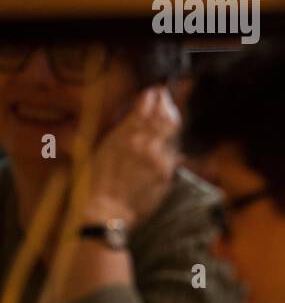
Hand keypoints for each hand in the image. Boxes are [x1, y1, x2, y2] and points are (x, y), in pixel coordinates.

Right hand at [82, 86, 180, 227]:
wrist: (105, 212)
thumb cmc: (91, 184)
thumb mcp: (96, 152)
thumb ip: (116, 136)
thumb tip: (126, 125)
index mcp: (124, 136)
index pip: (144, 109)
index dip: (151, 98)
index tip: (153, 91)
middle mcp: (145, 145)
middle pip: (164, 117)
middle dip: (165, 104)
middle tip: (164, 96)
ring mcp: (159, 160)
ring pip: (172, 133)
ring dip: (171, 119)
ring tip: (169, 111)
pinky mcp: (166, 174)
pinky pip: (174, 153)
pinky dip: (172, 143)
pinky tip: (171, 139)